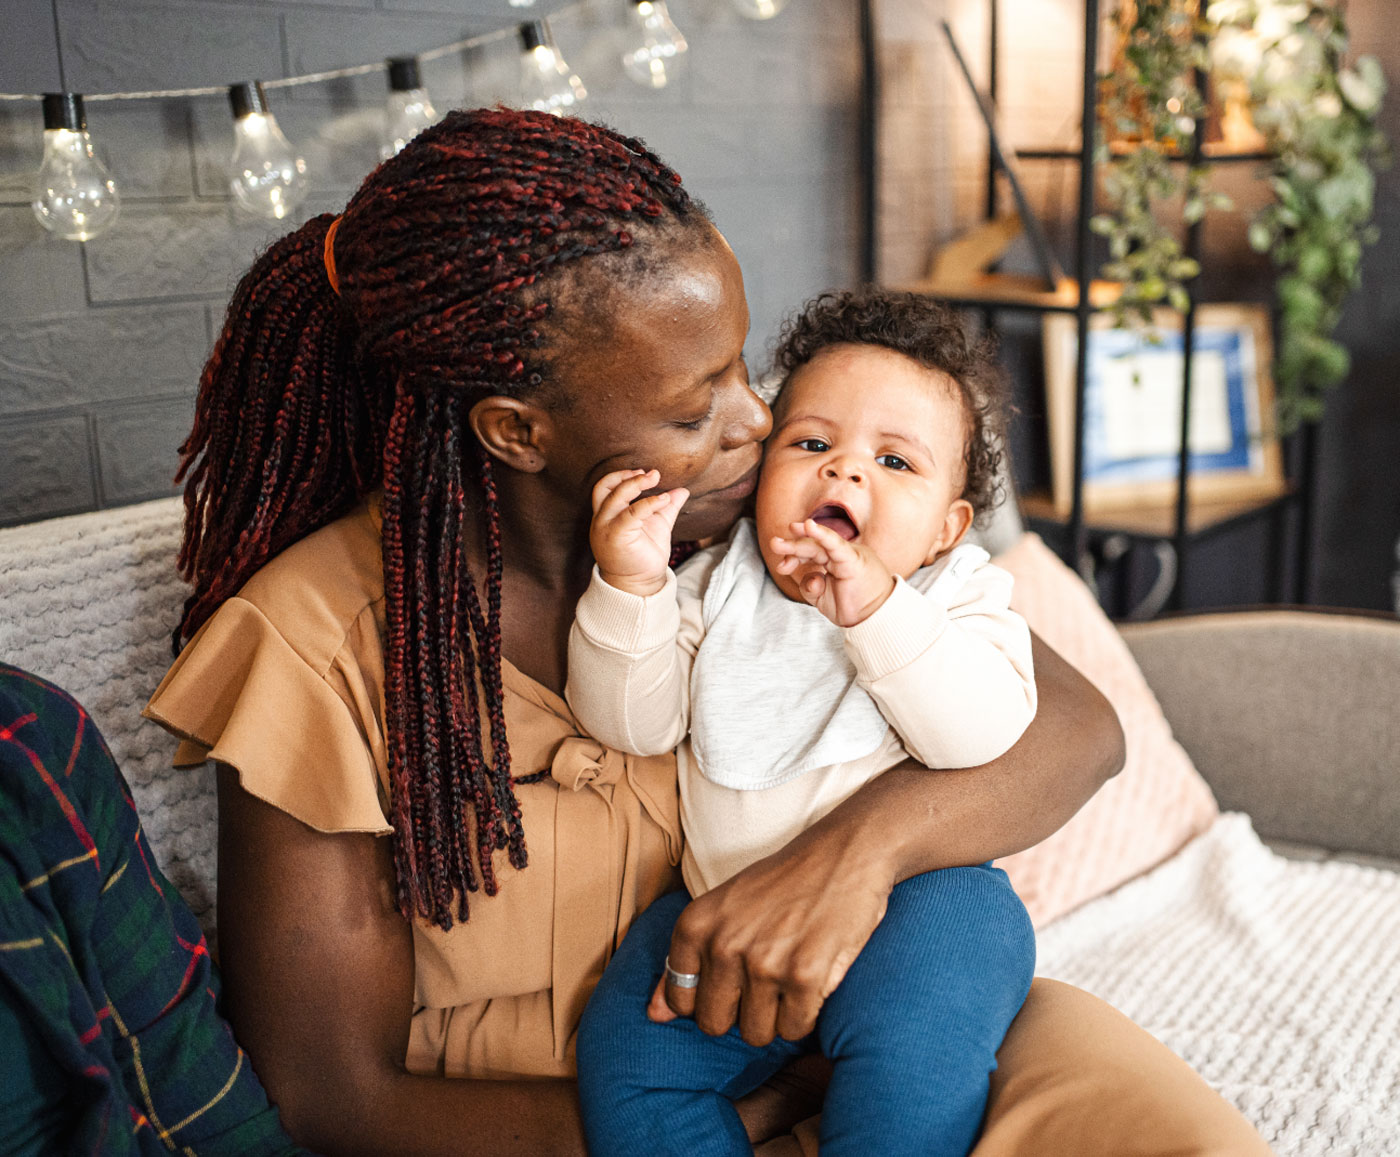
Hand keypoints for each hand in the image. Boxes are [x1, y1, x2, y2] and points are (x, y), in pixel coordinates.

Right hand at [589, 469, 688, 596]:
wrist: (641, 584)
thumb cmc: (645, 556)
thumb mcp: (657, 525)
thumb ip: (666, 507)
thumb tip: (682, 490)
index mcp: (607, 515)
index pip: (605, 487)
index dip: (622, 476)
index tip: (644, 473)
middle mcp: (602, 520)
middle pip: (604, 487)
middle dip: (627, 476)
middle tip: (652, 474)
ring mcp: (606, 529)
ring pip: (614, 497)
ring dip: (635, 484)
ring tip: (655, 479)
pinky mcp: (616, 537)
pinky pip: (631, 514)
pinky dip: (648, 503)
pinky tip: (664, 500)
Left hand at [646, 819, 894, 1046]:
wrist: (844, 853)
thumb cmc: (782, 882)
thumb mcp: (722, 908)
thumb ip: (685, 961)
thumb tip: (654, 1016)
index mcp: (695, 925)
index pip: (680, 1001)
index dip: (709, 997)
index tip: (732, 977)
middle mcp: (723, 945)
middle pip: (715, 1024)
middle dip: (740, 1013)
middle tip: (764, 981)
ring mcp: (764, 963)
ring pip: (757, 1033)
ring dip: (775, 1016)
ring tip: (789, 976)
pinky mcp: (805, 977)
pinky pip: (794, 1029)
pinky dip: (806, 1014)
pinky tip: (813, 979)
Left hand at [770, 518, 895, 626]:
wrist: (877, 618)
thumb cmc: (854, 607)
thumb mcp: (824, 598)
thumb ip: (812, 586)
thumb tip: (810, 579)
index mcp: (833, 562)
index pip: (811, 552)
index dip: (795, 552)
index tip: (781, 558)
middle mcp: (840, 555)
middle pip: (812, 547)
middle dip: (792, 546)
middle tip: (774, 544)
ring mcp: (847, 555)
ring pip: (819, 545)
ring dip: (798, 544)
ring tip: (778, 544)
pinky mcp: (854, 559)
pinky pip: (836, 545)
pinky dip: (822, 535)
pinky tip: (808, 525)